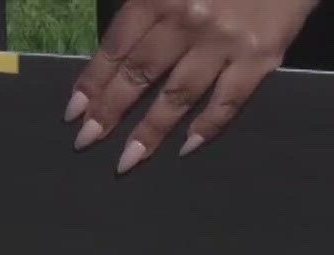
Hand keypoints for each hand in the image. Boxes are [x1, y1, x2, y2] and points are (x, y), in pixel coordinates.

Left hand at [66, 0, 315, 173]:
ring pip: (178, 95)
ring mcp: (223, 42)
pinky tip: (186, 148)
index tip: (73, 114)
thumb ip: (146, 5)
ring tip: (127, 161)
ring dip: (149, 132)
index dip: (92, 83)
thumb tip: (117, 52)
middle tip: (85, 143)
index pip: (116, 48)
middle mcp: (186, 20)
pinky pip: (229, 101)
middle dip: (109, 113)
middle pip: (139, 75)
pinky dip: (207, 127)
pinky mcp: (260, 57)